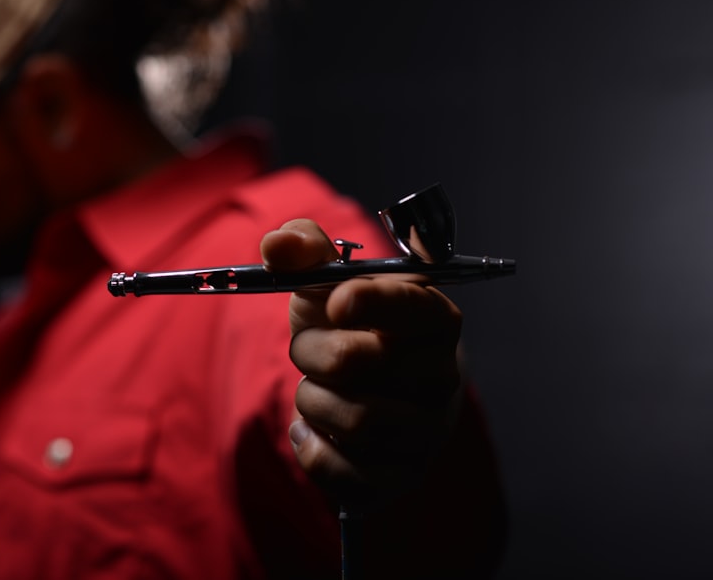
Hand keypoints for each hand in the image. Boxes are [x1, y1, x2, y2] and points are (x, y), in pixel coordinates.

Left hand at [260, 218, 462, 507]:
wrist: (365, 388)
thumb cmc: (346, 326)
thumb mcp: (325, 281)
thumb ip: (303, 250)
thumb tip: (277, 243)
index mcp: (433, 315)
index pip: (412, 305)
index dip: (370, 301)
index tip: (335, 301)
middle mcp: (442, 375)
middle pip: (359, 361)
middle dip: (312, 353)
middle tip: (308, 352)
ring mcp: (427, 431)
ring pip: (351, 419)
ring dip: (311, 399)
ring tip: (317, 389)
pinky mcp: (401, 476)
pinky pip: (340, 469)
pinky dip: (310, 445)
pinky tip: (313, 429)